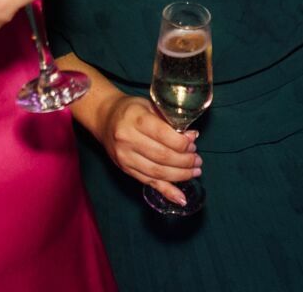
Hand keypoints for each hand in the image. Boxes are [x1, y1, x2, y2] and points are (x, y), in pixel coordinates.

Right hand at [94, 92, 199, 206]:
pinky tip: (181, 197)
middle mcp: (128, 139)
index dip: (182, 143)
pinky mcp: (125, 169)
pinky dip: (167, 191)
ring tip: (194, 172)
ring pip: (157, 172)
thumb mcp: (150, 106)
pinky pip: (149, 183)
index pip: (163, 135)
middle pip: (162, 156)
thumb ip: (170, 120)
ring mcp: (125, 157)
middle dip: (185, 161)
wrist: (105, 118)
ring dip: (180, 175)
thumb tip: (192, 136)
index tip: (193, 144)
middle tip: (197, 160)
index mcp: (136, 119)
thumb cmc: (131, 110)